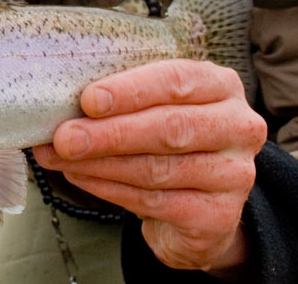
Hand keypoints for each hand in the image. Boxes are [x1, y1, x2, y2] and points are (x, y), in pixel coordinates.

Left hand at [33, 59, 266, 274]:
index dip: (130, 91)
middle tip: (64, 137)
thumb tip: (59, 101)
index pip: (176, 81)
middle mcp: (238, 127)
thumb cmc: (167, 140)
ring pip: (157, 169)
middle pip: (169, 128)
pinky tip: (82, 178)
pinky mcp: (220, 216)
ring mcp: (235, 174)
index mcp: (220, 85)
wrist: (198, 208)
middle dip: (109, 133)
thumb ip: (121, 99)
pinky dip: (111, 190)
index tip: (88, 100)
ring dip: (100, 164)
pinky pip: (156, 202)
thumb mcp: (153, 107)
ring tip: (61, 158)